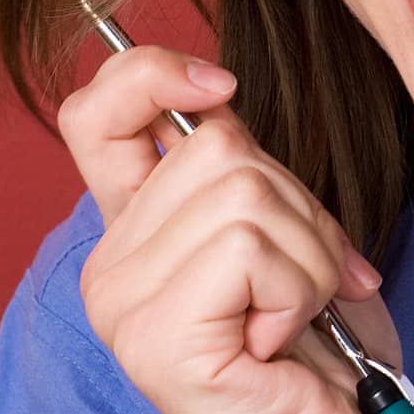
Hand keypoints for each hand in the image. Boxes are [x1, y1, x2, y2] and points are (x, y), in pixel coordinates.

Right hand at [58, 45, 401, 413]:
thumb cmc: (315, 339)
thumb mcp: (284, 230)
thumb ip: (246, 170)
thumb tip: (220, 94)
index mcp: (135, 229)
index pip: (97, 117)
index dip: (150, 73)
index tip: (218, 84)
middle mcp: (110, 265)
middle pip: (219, 149)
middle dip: (298, 205)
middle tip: (300, 279)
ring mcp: (123, 304)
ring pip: (245, 193)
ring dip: (309, 254)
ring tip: (292, 313)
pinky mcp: (156, 338)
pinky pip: (249, 248)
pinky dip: (299, 288)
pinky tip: (277, 340)